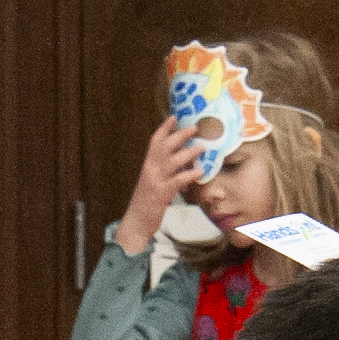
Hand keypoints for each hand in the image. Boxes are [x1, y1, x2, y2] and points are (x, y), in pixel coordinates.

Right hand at [116, 118, 204, 253]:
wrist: (136, 222)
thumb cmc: (146, 203)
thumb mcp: (153, 183)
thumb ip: (165, 171)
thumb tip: (182, 163)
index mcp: (148, 165)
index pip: (155, 141)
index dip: (164, 128)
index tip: (174, 117)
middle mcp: (150, 169)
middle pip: (165, 146)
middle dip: (180, 135)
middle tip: (194, 127)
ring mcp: (155, 181)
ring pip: (172, 160)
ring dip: (188, 152)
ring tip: (202, 147)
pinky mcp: (162, 194)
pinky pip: (177, 180)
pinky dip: (190, 175)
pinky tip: (200, 172)